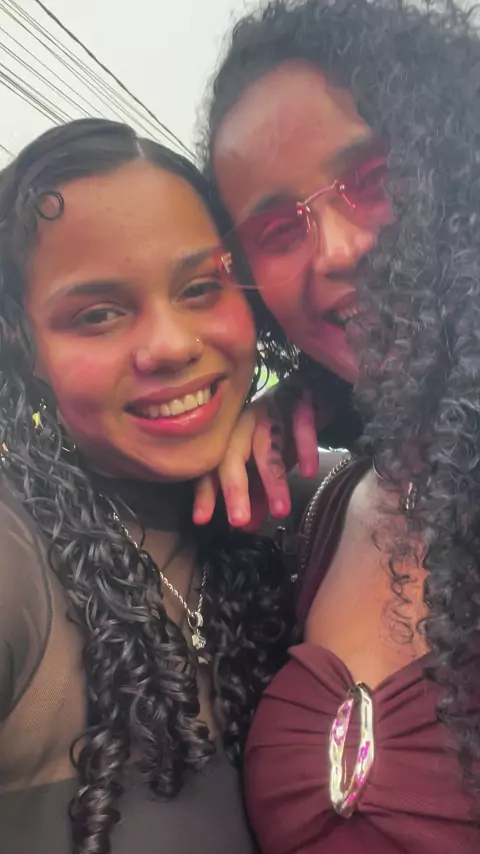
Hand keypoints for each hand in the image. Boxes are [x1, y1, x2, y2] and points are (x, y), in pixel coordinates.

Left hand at [193, 388, 319, 528]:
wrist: (316, 388)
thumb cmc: (287, 430)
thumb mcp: (270, 466)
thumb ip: (259, 493)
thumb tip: (248, 526)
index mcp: (233, 437)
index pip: (213, 466)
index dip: (206, 492)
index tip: (201, 519)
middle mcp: (244, 422)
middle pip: (232, 455)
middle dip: (234, 489)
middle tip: (239, 521)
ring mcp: (270, 410)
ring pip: (265, 446)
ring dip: (273, 480)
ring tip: (281, 511)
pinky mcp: (298, 400)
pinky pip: (299, 425)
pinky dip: (304, 448)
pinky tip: (309, 471)